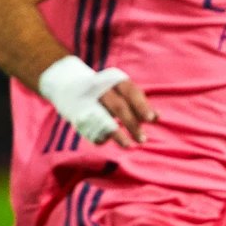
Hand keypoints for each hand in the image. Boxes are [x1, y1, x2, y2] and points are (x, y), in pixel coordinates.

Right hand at [38, 56, 157, 148]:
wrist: (67, 82)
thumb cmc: (105, 91)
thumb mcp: (121, 91)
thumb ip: (139, 104)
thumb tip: (157, 117)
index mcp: (114, 80)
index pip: (131, 91)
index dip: (142, 105)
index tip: (152, 119)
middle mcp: (100, 88)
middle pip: (119, 106)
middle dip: (132, 124)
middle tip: (142, 139)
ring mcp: (86, 100)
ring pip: (103, 119)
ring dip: (117, 134)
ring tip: (128, 145)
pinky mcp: (75, 112)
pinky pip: (89, 127)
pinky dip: (100, 136)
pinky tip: (106, 140)